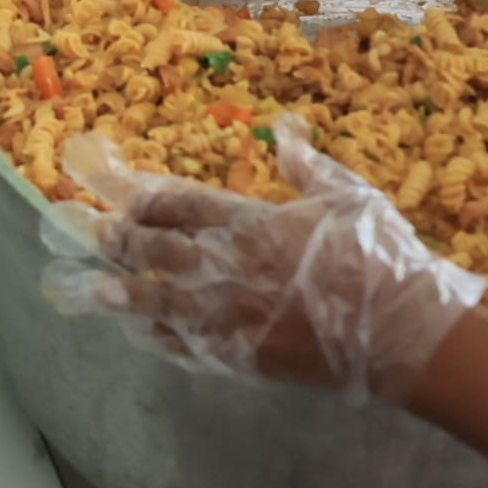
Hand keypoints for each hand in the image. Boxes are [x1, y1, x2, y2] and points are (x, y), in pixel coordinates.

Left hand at [42, 125, 482, 398]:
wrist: (400, 332)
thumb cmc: (379, 257)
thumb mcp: (348, 195)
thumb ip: (307, 166)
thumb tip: (284, 130)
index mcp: (251, 223)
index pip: (180, 203)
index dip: (144, 198)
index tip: (120, 194)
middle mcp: (227, 268)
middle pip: (156, 249)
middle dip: (118, 239)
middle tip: (86, 231)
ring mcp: (229, 316)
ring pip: (158, 301)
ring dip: (121, 293)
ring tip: (90, 288)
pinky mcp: (239, 357)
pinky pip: (185, 347)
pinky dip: (160, 338)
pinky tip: (142, 334)